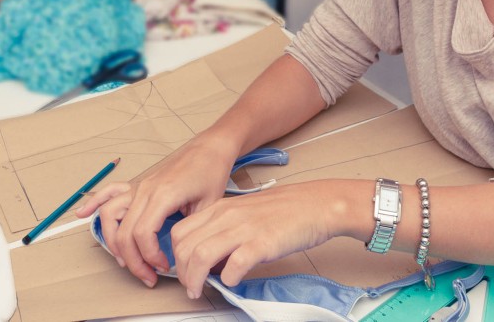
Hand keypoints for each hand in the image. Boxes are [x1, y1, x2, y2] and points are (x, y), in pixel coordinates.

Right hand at [74, 136, 237, 286]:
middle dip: (133, 260)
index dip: (149, 257)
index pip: (142, 234)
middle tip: (148, 276)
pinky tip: (82, 214)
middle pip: (124, 231)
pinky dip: (93, 203)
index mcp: (163, 195)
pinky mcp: (138, 183)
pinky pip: (109, 192)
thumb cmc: (211, 171)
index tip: (163, 267)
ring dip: (113, 241)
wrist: (210, 147)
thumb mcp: (209, 206)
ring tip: (125, 260)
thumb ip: (190, 231)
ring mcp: (139, 185)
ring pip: (110, 216)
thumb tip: (182, 257)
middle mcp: (145, 190)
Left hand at [170, 180, 343, 297]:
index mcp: (221, 208)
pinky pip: (234, 264)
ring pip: (201, 255)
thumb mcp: (245, 212)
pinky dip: (228, 278)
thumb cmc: (285, 210)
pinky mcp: (263, 242)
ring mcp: (244, 228)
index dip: (176, 256)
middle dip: (182, 273)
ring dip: (195, 279)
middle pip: (184, 246)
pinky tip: (233, 280)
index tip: (184, 271)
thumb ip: (224, 229)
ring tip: (201, 290)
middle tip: (192, 286)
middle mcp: (227, 216)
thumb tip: (210, 260)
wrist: (317, 204)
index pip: (179, 232)